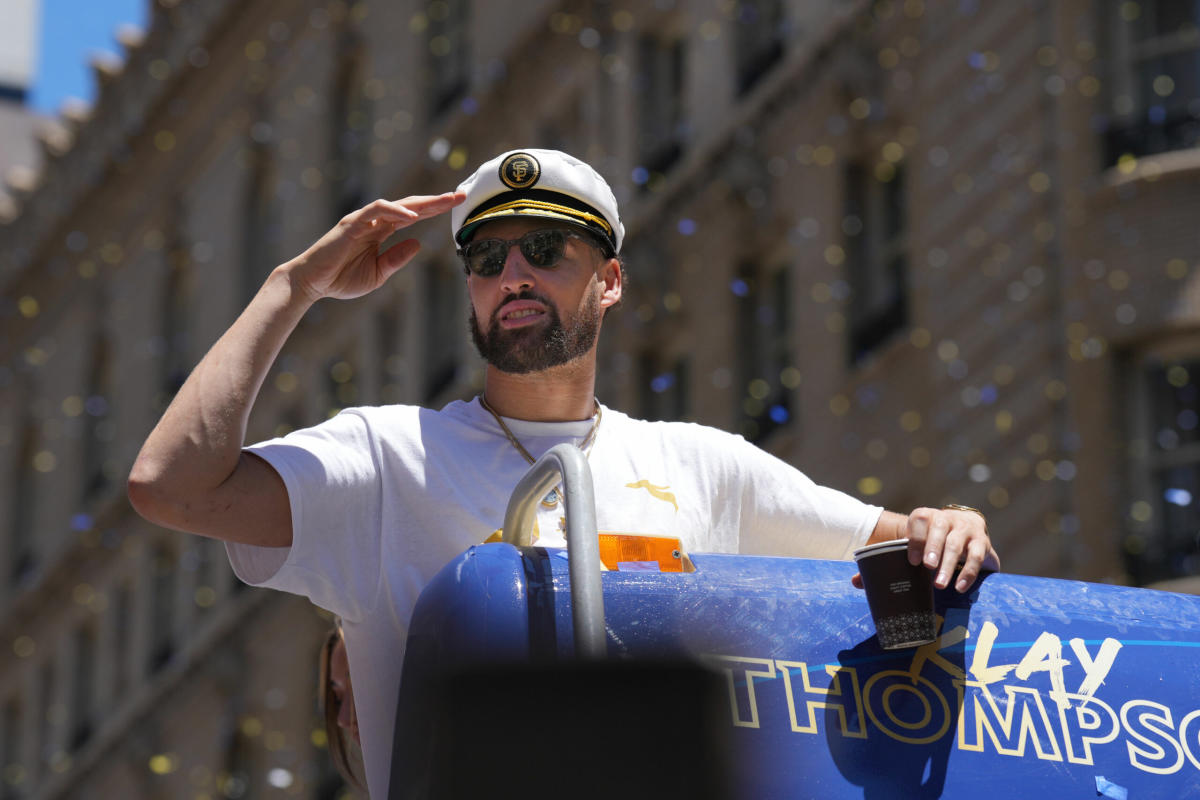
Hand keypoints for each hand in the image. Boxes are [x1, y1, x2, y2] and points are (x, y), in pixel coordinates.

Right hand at [286, 192, 465, 301]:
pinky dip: (395, 210)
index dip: (435, 209)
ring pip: (397, 203)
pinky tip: (413, 216)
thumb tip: (418, 244)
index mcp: (382, 232)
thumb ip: (397, 258)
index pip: (413, 215)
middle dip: (436, 200)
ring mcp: (363, 220)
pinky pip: (376, 210)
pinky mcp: (351, 223)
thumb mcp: (378, 273)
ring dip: (423, 202)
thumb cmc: (341, 279)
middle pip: (411, 205)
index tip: (457, 205)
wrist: (312, 284)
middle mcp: (375, 222)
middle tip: (461, 195)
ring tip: (445, 201)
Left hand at [852, 507, 1000, 592]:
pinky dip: (968, 572)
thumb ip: (886, 560)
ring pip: (958, 544)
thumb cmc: (929, 542)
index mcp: (925, 517)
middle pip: (940, 529)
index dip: (916, 538)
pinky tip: (959, 586)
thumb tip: (856, 581)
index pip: (920, 519)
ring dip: (949, 564)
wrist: (967, 528)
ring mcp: (966, 529)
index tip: (912, 560)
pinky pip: (976, 556)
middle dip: (933, 549)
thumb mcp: (911, 545)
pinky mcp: (982, 542)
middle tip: (927, 568)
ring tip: (941, 584)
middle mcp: (947, 519)